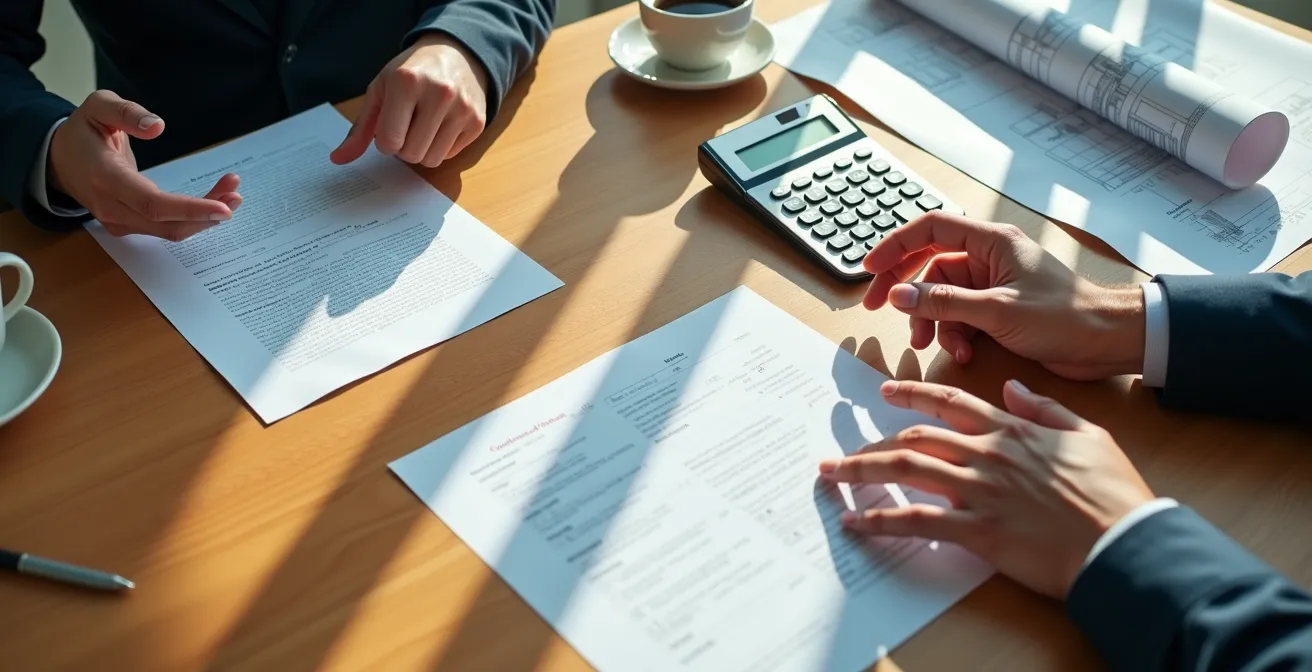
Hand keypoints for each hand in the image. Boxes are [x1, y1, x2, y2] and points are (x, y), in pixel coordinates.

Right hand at [48, 91, 240, 240]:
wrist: (59, 161)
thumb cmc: (83, 131)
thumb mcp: (97, 106)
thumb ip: (125, 112)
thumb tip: (156, 126)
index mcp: (105, 177)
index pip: (152, 203)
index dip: (190, 208)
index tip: (223, 208)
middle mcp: (112, 207)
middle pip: (167, 223)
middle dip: (207, 213)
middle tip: (236, 193)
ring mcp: (119, 221)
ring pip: (170, 230)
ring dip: (205, 217)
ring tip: (232, 193)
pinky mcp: (129, 225)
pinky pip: (166, 228)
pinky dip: (194, 217)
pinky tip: (215, 200)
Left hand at [331, 34, 488, 167]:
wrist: (457, 55)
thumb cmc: (412, 73)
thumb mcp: (381, 90)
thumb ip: (360, 128)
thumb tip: (338, 159)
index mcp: (407, 82)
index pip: (389, 142)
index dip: (385, 142)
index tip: (390, 126)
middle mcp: (438, 94)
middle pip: (412, 155)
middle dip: (404, 148)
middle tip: (408, 126)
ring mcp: (462, 109)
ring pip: (432, 160)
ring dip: (423, 150)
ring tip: (424, 127)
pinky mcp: (478, 122)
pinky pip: (451, 155)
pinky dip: (442, 146)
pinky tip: (442, 124)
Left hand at [819, 379, 1153, 597]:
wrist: (1125, 542)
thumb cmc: (1114, 494)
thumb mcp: (1088, 436)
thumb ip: (1045, 410)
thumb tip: (1014, 388)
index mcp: (1013, 431)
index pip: (951, 403)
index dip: (914, 394)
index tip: (885, 390)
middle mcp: (989, 454)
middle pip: (916, 437)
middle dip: (874, 443)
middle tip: (845, 451)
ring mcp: (980, 490)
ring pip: (906, 469)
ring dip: (862, 471)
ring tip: (832, 475)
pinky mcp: (977, 530)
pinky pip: (916, 520)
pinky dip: (880, 520)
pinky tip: (856, 522)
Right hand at [862, 213, 1144, 380]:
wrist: (1108, 341)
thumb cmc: (1064, 317)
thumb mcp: (997, 311)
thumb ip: (944, 303)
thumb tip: (897, 296)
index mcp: (990, 242)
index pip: (930, 229)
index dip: (895, 246)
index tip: (869, 269)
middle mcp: (988, 258)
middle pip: (929, 265)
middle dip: (904, 290)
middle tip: (874, 310)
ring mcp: (992, 284)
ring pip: (942, 298)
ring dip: (933, 322)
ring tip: (934, 346)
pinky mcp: (998, 309)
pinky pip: (960, 316)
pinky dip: (954, 334)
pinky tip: (962, 353)